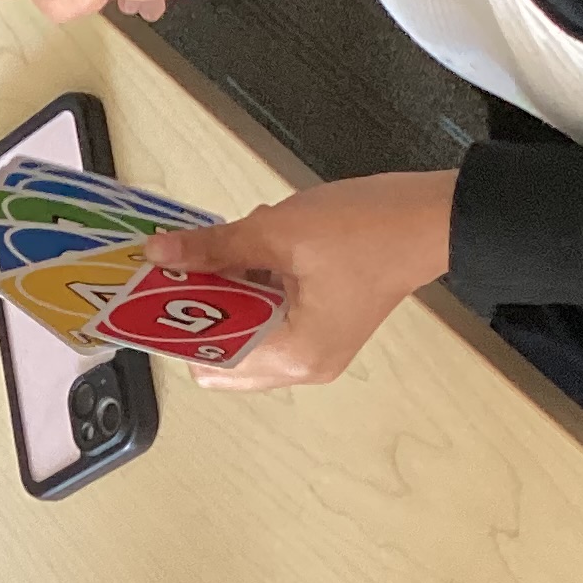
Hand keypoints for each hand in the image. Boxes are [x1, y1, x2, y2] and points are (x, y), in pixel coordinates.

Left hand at [142, 173, 454, 391]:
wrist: (432, 217)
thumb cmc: (369, 230)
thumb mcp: (279, 231)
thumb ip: (215, 248)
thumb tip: (160, 254)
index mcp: (293, 356)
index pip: (209, 361)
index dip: (176, 328)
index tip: (151, 293)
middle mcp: (303, 365)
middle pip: (225, 351)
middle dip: (200, 308)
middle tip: (180, 267)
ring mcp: (317, 348)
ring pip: (246, 330)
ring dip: (228, 292)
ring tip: (229, 249)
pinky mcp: (324, 325)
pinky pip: (271, 315)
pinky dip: (255, 286)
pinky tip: (258, 246)